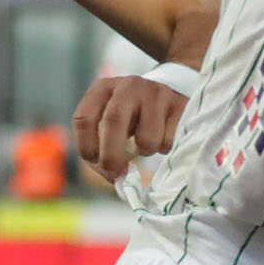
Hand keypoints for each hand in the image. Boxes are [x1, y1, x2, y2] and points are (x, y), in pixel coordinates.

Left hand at [72, 71, 193, 183]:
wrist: (166, 99)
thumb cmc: (130, 119)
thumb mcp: (110, 127)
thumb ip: (102, 151)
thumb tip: (116, 178)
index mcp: (102, 89)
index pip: (84, 119)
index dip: (88, 147)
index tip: (97, 163)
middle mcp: (127, 86)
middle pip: (113, 121)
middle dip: (112, 155)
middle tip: (117, 173)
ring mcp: (155, 93)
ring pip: (146, 137)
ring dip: (144, 152)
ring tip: (144, 143)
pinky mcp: (179, 105)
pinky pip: (169, 141)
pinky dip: (164, 148)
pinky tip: (162, 136)